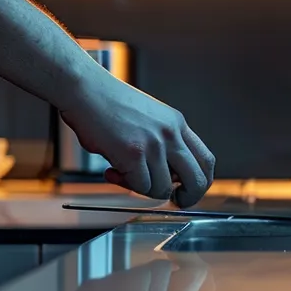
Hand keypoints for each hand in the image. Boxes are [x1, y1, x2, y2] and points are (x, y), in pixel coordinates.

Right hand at [60, 76, 214, 206]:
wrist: (84, 89)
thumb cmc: (107, 104)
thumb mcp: (148, 119)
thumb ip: (161, 145)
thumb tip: (165, 180)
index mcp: (177, 124)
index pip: (206, 160)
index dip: (200, 182)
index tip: (188, 190)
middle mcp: (170, 133)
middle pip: (198, 179)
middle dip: (189, 197)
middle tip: (175, 201)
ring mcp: (154, 144)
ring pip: (164, 188)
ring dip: (144, 190)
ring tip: (124, 174)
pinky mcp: (133, 153)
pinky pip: (141, 186)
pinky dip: (126, 185)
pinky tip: (112, 171)